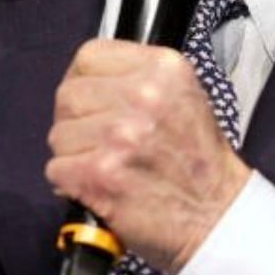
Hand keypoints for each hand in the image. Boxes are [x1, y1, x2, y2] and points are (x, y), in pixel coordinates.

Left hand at [44, 39, 250, 273]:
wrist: (217, 218)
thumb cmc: (199, 166)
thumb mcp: (185, 98)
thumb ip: (139, 81)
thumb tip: (87, 80)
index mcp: (164, 70)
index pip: (89, 56)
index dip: (82, 82)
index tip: (89, 102)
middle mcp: (144, 97)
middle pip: (68, 95)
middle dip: (75, 123)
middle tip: (98, 143)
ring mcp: (121, 135)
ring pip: (59, 135)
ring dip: (74, 156)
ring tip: (107, 168)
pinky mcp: (101, 173)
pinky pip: (56, 169)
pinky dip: (71, 184)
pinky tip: (100, 187)